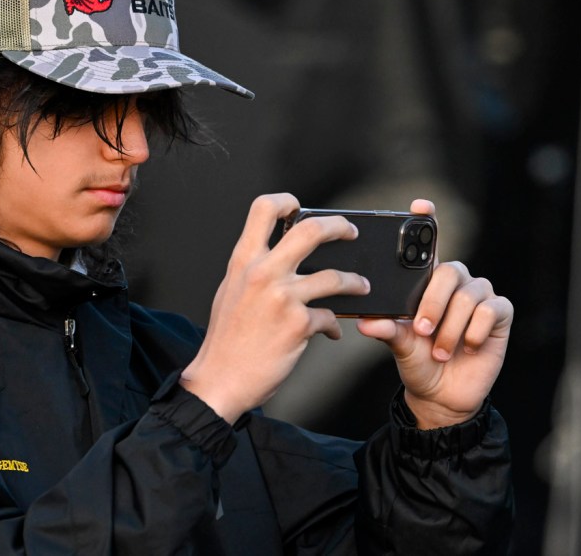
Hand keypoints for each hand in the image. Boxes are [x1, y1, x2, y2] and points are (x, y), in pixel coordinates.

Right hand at [181, 193, 369, 422]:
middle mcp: (263, 273)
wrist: (219, 379)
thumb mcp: (231, 290)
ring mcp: (282, 298)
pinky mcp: (298, 325)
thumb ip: (253, 269)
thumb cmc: (226, 339)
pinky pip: (329, 318)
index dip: (285, 201)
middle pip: (311, 230)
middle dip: (339, 226)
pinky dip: (333, 326)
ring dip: (354, 282)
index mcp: (243, 261)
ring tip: (360, 287)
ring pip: (334, 276)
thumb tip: (280, 255)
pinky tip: (330, 332)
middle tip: (351, 231)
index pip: (263, 209)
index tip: (299, 207)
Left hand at [357, 199, 511, 428]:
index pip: (429, 244)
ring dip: (450, 328)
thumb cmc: (419, 362)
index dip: (426, 221)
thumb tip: (366, 322)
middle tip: (423, 330)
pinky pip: (490, 310)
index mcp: (427, 282)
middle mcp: (455, 282)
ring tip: (440, 350)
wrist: (442, 394)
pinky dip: (474, 332)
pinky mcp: (501, 314)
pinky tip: (467, 347)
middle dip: (433, 303)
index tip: (419, 205)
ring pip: (468, 296)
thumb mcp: (399, 344)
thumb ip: (388, 328)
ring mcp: (480, 296)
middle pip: (448, 271)